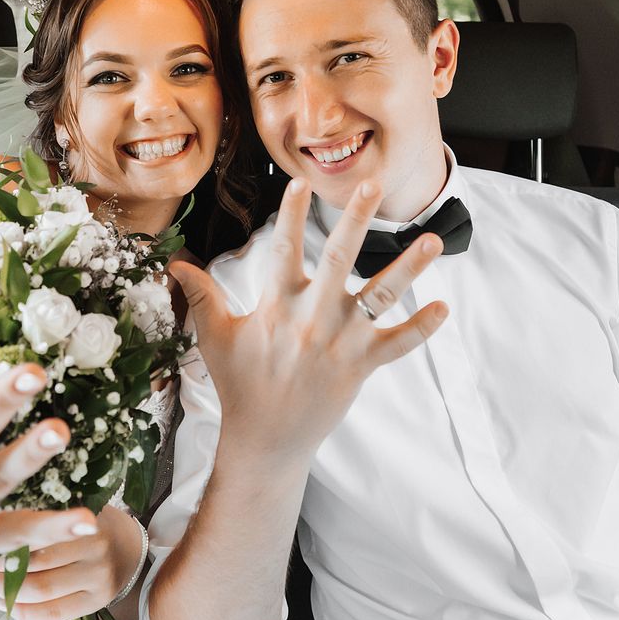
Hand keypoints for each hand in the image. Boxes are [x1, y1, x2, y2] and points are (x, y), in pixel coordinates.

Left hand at [0, 505, 143, 619]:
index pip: (40, 535)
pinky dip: (26, 613)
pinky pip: (55, 614)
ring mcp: (99, 579)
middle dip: (5, 570)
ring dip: (11, 591)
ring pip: (44, 592)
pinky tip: (9, 606)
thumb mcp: (75, 508)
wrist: (130, 546)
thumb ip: (47, 516)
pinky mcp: (98, 602)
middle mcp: (97, 550)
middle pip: (39, 565)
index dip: (10, 544)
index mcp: (88, 520)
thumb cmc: (91, 524)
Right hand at [169, 177, 447, 464]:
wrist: (266, 438)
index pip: (284, 248)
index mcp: (277, 304)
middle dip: (356, 220)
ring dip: (408, 268)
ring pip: (380, 295)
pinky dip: (421, 328)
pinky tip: (444, 308)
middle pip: (338, 258)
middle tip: (372, 184)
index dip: (292, 214)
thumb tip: (174, 264)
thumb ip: (200, 295)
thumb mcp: (215, 336)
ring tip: (432, 241)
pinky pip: (397, 344)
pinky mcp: (361, 364)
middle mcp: (312, 316)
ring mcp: (341, 340)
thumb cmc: (240, 384)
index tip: (301, 180)